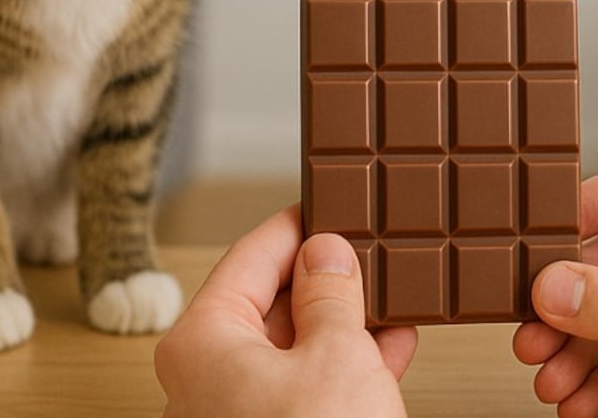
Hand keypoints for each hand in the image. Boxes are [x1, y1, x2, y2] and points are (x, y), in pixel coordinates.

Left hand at [155, 205, 416, 416]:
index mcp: (205, 339)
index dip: (301, 222)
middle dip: (331, 272)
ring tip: (390, 289)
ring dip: (349, 316)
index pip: (254, 252)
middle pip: (274, 296)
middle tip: (371, 245)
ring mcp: (240, 412)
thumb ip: (333, 291)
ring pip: (299, 340)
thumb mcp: (336, 354)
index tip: (333, 200)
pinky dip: (351, 358)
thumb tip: (327, 251)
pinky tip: (392, 340)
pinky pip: (311, 381)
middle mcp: (211, 374)